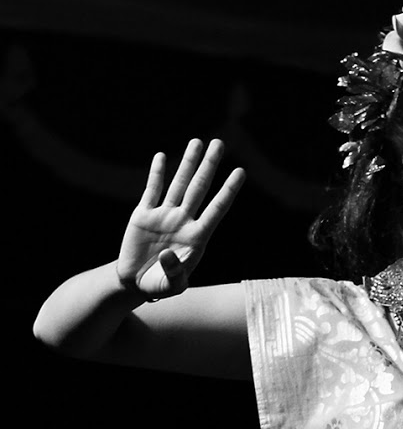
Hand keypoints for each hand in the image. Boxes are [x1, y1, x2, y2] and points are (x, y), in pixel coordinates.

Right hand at [116, 138, 244, 298]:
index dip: (228, 191)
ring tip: (197, 142)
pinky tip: (162, 156)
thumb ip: (174, 273)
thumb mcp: (170, 287)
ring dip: (187, 163)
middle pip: (199, 189)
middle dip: (209, 166)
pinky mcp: (143, 215)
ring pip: (178, 184)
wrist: (135, 283)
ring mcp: (164, 216)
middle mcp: (183, 222)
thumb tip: (169, 254)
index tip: (240, 172)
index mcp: (196, 238)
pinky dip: (156, 173)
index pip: (216, 209)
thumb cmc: (159, 287)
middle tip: (219, 143)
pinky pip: (152, 190)